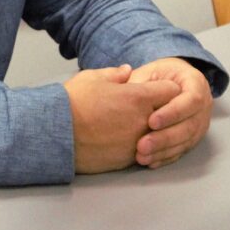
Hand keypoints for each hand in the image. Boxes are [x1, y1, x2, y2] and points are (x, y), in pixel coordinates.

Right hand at [63, 65, 180, 173]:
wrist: (57, 134)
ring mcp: (138, 142)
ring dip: (152, 130)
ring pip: (159, 136)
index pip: (172, 91)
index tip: (156, 89)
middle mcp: (144, 121)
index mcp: (138, 97)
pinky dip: (139, 145)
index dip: (165, 88)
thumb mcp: (92, 78)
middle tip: (149, 107)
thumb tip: (127, 70)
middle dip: (163, 110)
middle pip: (170, 115)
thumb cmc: (73, 101)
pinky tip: (124, 140)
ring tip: (133, 125)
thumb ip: (115, 74)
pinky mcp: (128, 159)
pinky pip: (144, 151)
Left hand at [127, 58, 212, 168]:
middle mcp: (203, 107)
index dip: (173, 113)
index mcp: (196, 84)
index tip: (151, 121)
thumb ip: (141, 81)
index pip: (191, 100)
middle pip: (189, 126)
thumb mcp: (152, 71)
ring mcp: (200, 125)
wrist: (173, 82)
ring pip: (185, 142)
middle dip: (165, 137)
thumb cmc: (160, 75)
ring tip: (142, 156)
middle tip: (142, 145)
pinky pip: (181, 151)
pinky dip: (165, 158)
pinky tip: (150, 162)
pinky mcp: (192, 139)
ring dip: (163, 151)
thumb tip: (126, 91)